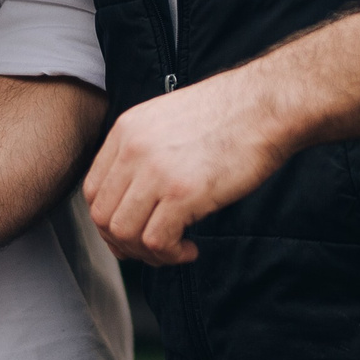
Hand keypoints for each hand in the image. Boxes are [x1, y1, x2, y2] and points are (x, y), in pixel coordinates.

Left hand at [84, 67, 292, 265]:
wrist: (267, 105)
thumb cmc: (230, 115)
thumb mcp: (169, 121)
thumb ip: (145, 152)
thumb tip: (137, 196)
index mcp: (126, 130)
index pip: (92, 190)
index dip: (108, 221)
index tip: (130, 232)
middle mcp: (133, 149)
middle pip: (102, 216)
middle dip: (124, 244)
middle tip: (152, 250)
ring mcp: (156, 171)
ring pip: (124, 233)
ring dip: (148, 253)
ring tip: (174, 250)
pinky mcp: (183, 193)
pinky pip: (157, 241)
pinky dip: (171, 255)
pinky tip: (189, 249)